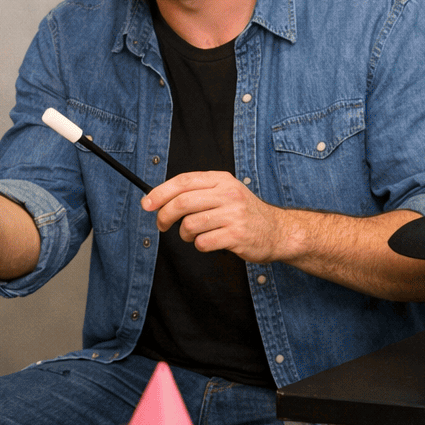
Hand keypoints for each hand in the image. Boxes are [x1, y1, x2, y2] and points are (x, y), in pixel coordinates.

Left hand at [142, 171, 292, 261]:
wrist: (277, 231)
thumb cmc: (244, 213)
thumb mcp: (225, 192)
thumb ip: (197, 192)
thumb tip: (159, 198)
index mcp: (221, 179)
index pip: (183, 182)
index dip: (160, 192)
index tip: (146, 203)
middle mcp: (228, 194)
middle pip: (182, 203)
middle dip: (164, 216)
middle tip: (162, 225)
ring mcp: (234, 214)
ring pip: (190, 225)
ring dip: (184, 234)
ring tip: (192, 235)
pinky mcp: (237, 235)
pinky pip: (203, 242)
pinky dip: (200, 245)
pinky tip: (209, 242)